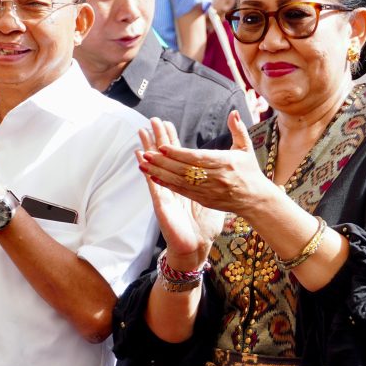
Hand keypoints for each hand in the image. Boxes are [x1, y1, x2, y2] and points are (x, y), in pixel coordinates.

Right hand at [136, 119, 223, 269]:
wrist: (197, 247)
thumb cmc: (205, 226)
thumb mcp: (215, 199)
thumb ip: (217, 181)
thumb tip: (225, 169)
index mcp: (186, 182)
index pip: (177, 156)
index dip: (171, 140)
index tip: (167, 123)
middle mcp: (173, 185)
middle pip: (164, 157)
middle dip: (158, 138)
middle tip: (152, 119)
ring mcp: (165, 193)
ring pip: (155, 166)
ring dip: (148, 148)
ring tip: (141, 131)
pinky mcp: (161, 203)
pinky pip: (152, 184)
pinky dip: (146, 170)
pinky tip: (140, 158)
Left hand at [139, 110, 273, 216]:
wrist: (255, 200)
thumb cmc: (250, 172)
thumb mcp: (246, 149)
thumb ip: (238, 129)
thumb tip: (233, 112)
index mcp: (225, 163)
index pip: (197, 158)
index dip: (179, 153)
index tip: (163, 147)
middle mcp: (215, 178)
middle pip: (184, 170)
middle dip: (163, 162)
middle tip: (146, 154)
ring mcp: (208, 191)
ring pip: (180, 181)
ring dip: (160, 173)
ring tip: (144, 164)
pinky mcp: (204, 200)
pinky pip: (182, 191)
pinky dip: (167, 184)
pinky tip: (154, 177)